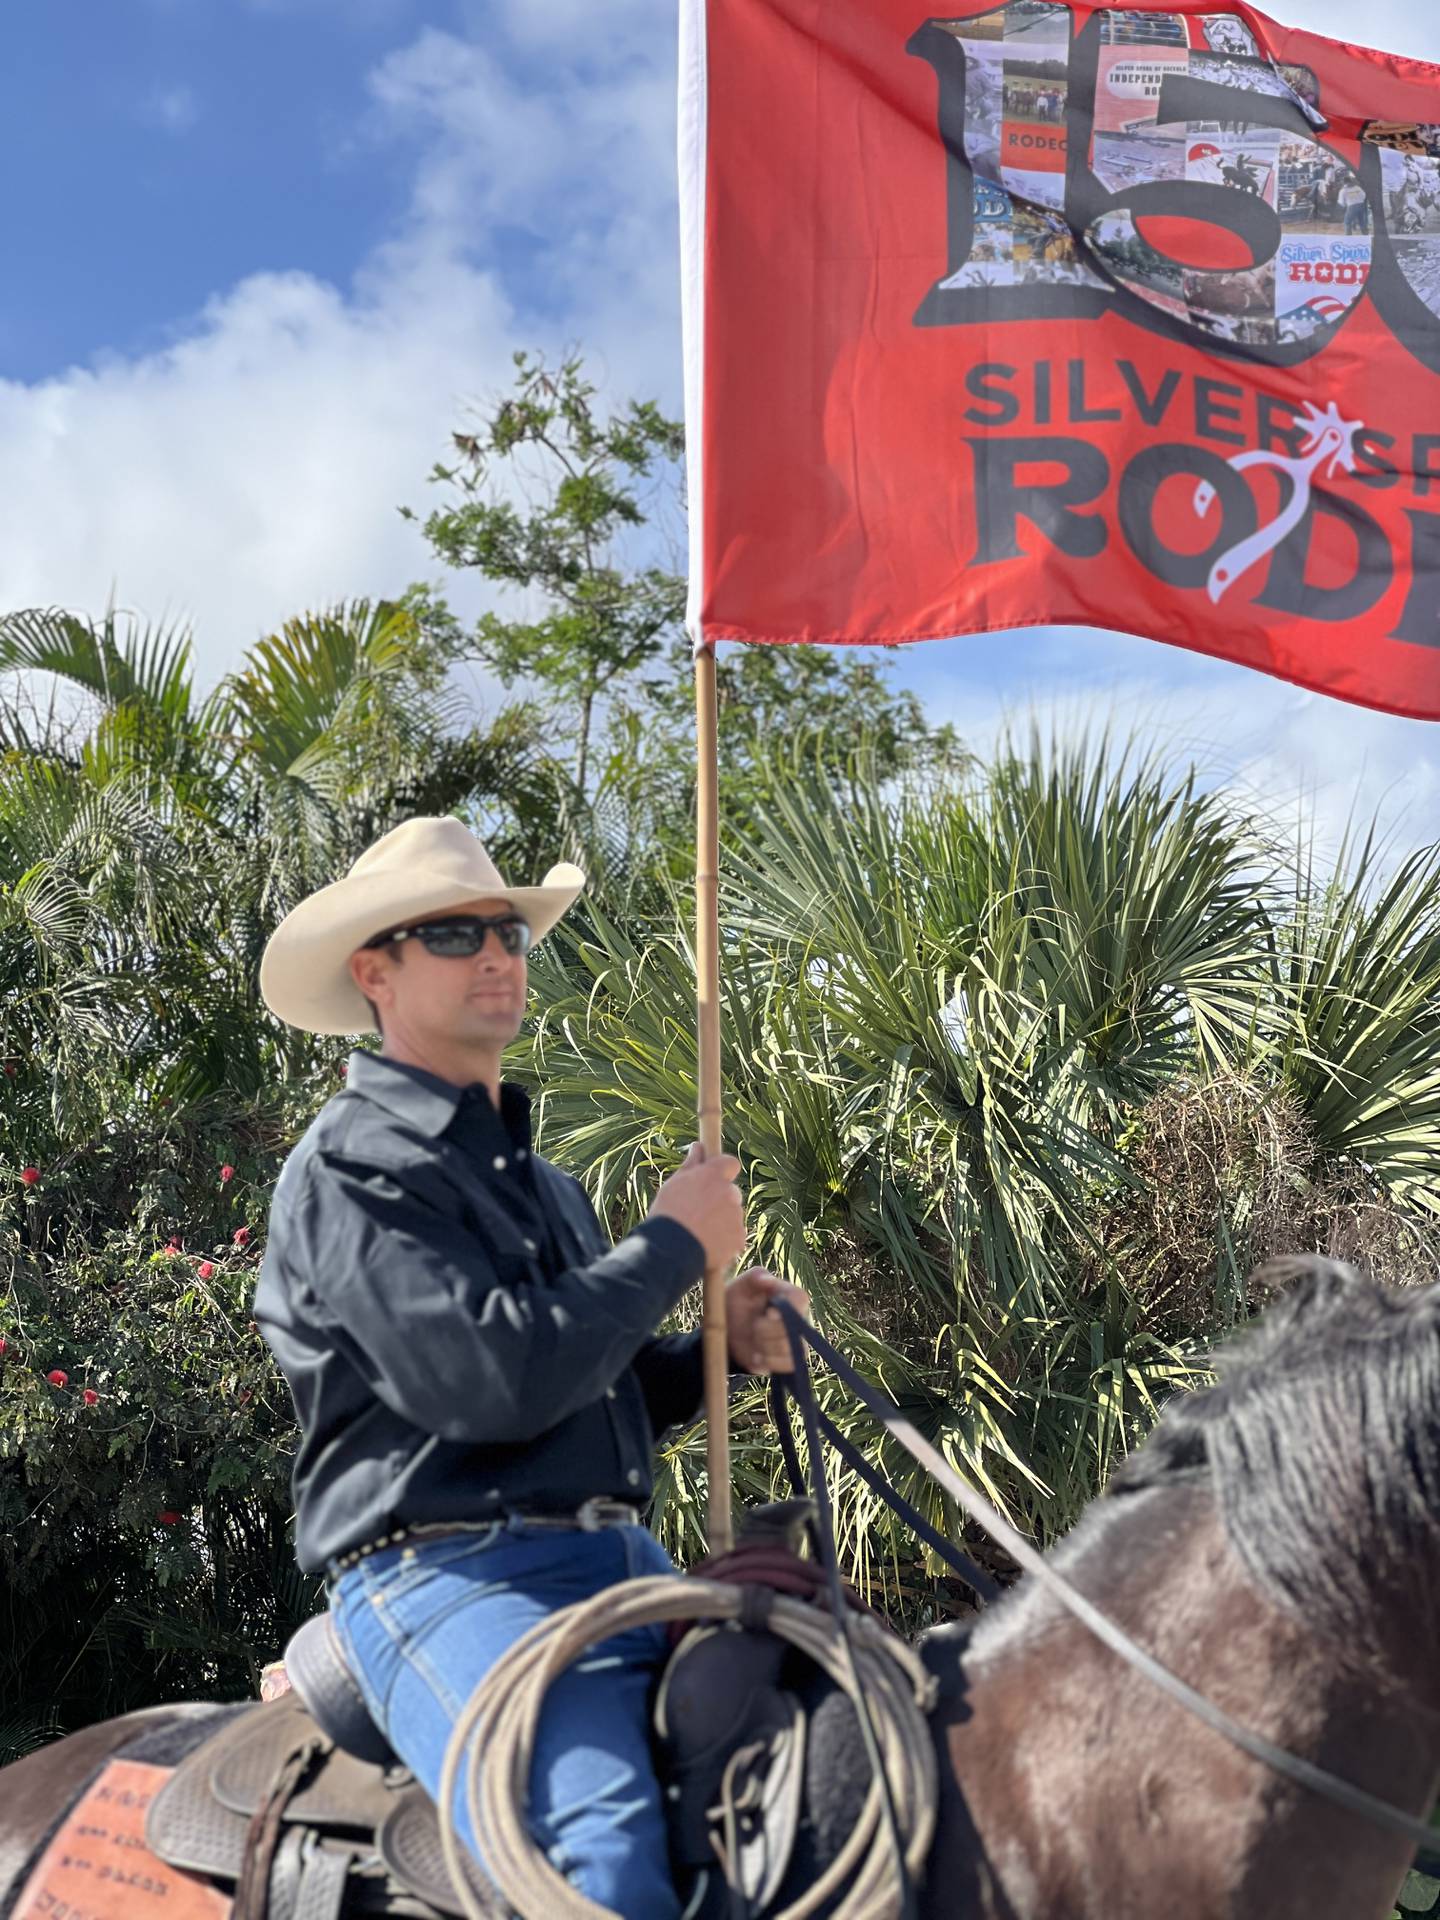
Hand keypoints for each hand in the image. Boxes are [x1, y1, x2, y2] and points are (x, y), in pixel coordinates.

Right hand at [648, 1142, 745, 1271]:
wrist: (671, 1250)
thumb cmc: (668, 1214)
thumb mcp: (674, 1184)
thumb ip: (691, 1165)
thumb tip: (698, 1147)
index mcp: (714, 1175)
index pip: (730, 1163)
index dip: (722, 1171)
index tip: (712, 1179)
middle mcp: (730, 1192)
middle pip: (731, 1192)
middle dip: (719, 1200)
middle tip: (698, 1213)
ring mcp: (736, 1216)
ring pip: (732, 1216)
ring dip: (721, 1222)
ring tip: (698, 1233)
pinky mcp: (739, 1238)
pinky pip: (734, 1236)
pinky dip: (724, 1241)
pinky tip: (706, 1246)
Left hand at [725, 1267, 810, 1373]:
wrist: (726, 1330)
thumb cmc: (735, 1301)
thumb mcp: (739, 1285)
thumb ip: (754, 1276)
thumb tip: (768, 1280)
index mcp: (787, 1296)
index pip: (801, 1299)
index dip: (788, 1308)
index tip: (768, 1313)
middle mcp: (796, 1318)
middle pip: (794, 1328)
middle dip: (768, 1331)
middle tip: (753, 1327)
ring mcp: (795, 1340)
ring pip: (792, 1349)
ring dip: (767, 1347)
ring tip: (753, 1341)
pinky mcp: (787, 1360)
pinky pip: (790, 1366)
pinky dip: (771, 1363)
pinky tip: (756, 1357)